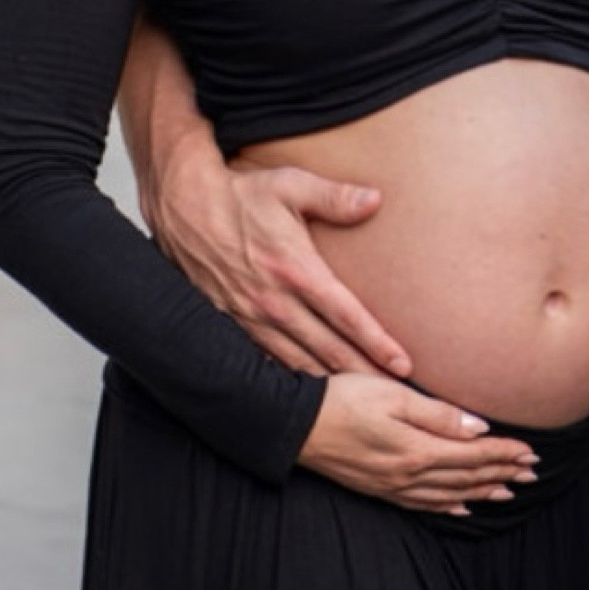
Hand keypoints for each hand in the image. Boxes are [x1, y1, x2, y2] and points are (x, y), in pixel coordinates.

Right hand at [140, 133, 412, 377]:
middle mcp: (274, 301)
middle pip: (328, 349)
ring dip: (331, 386)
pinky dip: (290, 382)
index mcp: (296, 270)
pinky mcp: (230, 324)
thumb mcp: (291, 185)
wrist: (184, 208)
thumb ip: (335, 197)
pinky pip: (266, 362)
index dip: (377, 343)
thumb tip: (375, 199)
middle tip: (397, 398)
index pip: (346, 315)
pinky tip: (308, 398)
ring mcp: (250, 317)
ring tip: (361, 404)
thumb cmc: (241, 194)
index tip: (404, 365)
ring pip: (298, 364)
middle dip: (364, 376)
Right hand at [297, 375, 538, 514]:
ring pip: (450, 494)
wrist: (299, 427)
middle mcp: (411, 475)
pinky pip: (424, 505)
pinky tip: (461, 508)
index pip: (474, 454)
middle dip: (502, 473)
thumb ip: (439, 415)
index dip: (505, 454)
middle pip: (467, 477)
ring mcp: (395, 486)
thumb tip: (480, 428)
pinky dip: (449, 507)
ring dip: (481, 491)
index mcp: (419, 450)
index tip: (531, 453)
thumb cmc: (345, 400)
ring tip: (508, 490)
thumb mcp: (394, 396)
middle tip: (532, 473)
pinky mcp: (380, 490)